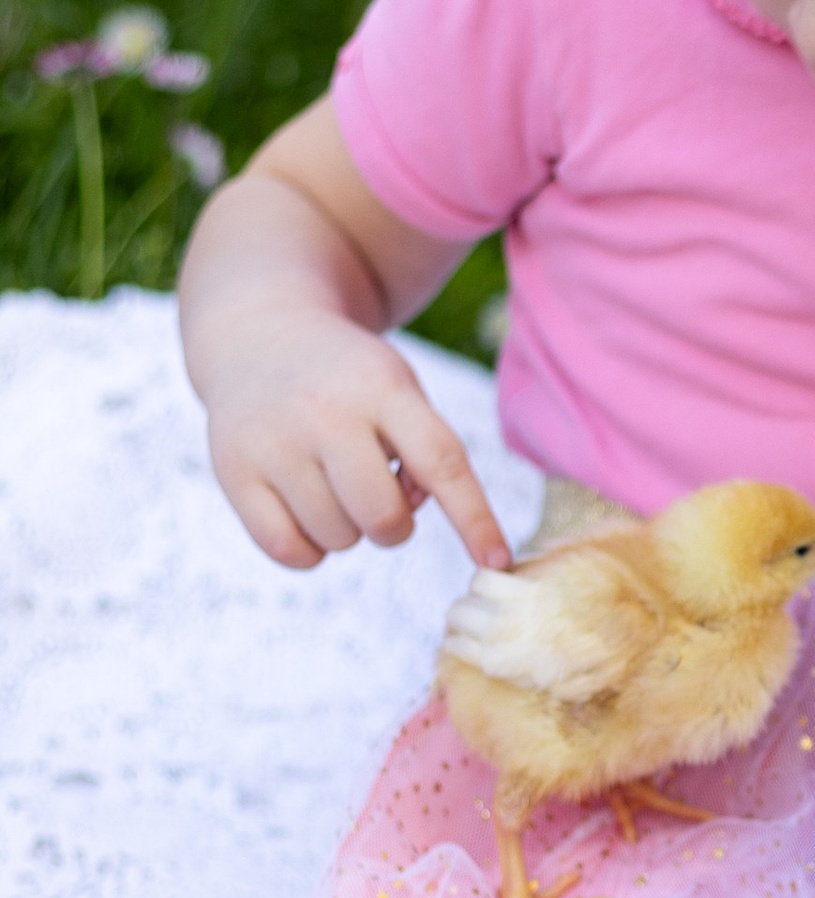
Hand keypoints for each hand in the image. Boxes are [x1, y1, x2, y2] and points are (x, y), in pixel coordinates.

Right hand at [204, 305, 511, 573]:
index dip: (474, 518)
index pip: (441, 461)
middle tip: (381, 492)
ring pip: (339, 538)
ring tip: (333, 481)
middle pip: (385, 517)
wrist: (258, 336)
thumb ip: (422, 453)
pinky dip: (311, 549)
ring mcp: (273, 443)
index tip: (496, 561)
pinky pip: (290, 552)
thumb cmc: (350, 380)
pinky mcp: (233, 472)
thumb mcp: (398, 391)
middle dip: (396, 524)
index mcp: (382, 387)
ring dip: (349, 527)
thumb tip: (403, 516)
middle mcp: (324, 412)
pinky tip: (306, 508)